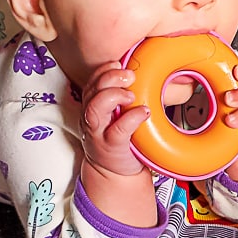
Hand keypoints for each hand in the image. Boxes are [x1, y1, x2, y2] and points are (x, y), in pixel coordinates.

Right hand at [79, 62, 150, 176]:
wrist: (114, 173)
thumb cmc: (118, 140)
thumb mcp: (117, 115)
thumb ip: (123, 97)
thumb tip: (146, 74)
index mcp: (92, 106)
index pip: (92, 81)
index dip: (103, 70)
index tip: (119, 64)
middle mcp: (91, 118)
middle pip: (92, 91)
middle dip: (110, 78)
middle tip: (130, 76)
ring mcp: (98, 133)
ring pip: (95, 108)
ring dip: (114, 95)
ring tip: (132, 95)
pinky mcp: (110, 147)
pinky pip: (118, 130)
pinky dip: (132, 118)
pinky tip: (144, 112)